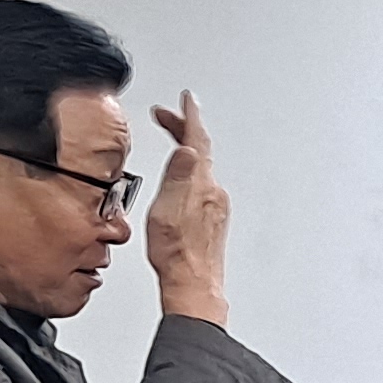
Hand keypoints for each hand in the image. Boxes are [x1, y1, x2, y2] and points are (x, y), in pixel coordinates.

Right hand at [143, 90, 230, 327]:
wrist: (193, 284)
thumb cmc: (177, 254)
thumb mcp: (168, 209)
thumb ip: (177, 175)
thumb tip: (186, 146)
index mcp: (201, 184)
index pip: (197, 139)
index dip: (190, 116)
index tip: (186, 98)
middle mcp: (214, 191)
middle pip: (200, 149)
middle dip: (183, 128)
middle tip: (167, 116)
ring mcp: (216, 205)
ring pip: (201, 165)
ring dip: (186, 147)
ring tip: (172, 138)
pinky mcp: (213, 217)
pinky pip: (201, 181)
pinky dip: (190, 168)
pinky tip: (182, 176)